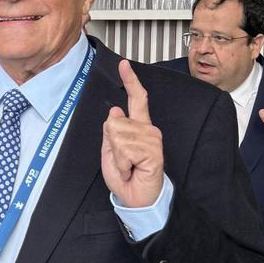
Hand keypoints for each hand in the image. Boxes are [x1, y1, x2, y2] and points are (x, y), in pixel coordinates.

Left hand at [101, 60, 163, 206]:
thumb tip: (115, 110)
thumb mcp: (110, 151)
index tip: (123, 64)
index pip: (136, 99)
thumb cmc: (125, 176)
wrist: (136, 198)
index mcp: (137, 127)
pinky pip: (125, 150)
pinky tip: (132, 169)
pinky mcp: (152, 151)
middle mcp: (147, 130)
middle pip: (115, 122)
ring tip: (128, 166)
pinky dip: (122, 163)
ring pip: (118, 135)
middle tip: (122, 160)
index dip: (130, 81)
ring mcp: (151, 140)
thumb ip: (112, 132)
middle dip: (111, 144)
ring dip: (117, 156)